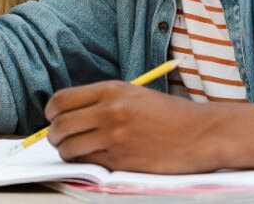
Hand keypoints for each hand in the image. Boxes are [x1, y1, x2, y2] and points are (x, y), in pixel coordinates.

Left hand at [44, 81, 223, 173]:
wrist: (202, 134)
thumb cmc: (171, 115)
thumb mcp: (135, 95)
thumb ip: (104, 101)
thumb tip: (71, 115)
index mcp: (112, 90)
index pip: (62, 100)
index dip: (52, 112)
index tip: (53, 118)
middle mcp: (109, 111)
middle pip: (59, 125)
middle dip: (54, 135)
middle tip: (60, 139)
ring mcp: (114, 137)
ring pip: (68, 148)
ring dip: (67, 152)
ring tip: (76, 152)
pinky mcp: (121, 161)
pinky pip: (87, 164)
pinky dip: (85, 164)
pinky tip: (95, 160)